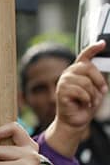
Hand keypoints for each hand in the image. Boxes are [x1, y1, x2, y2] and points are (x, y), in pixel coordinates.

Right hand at [42, 40, 107, 157]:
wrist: (75, 121)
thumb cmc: (85, 105)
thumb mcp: (95, 90)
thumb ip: (97, 79)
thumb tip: (104, 76)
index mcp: (77, 71)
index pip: (84, 56)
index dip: (93, 49)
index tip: (102, 43)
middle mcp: (69, 73)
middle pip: (87, 68)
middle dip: (99, 81)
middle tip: (102, 92)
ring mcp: (63, 82)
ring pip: (85, 82)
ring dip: (93, 94)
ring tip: (90, 101)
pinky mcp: (61, 91)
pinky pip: (80, 91)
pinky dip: (86, 99)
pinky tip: (83, 103)